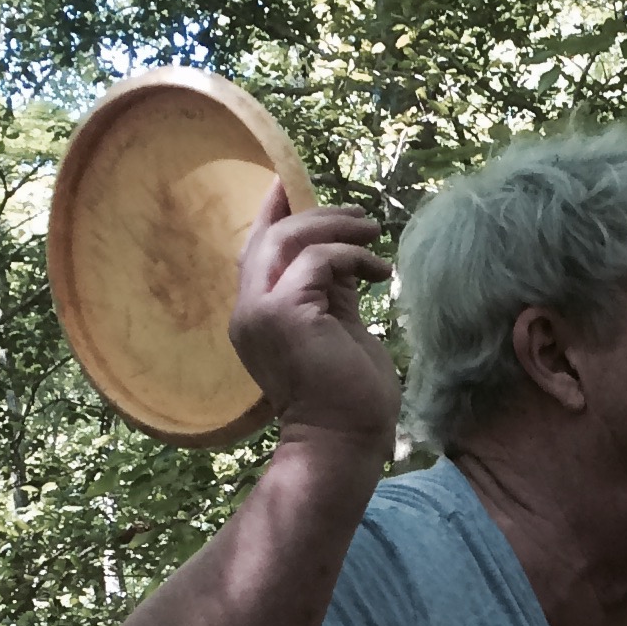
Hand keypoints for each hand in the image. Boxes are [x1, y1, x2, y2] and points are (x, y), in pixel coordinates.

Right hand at [228, 180, 399, 453]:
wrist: (345, 441)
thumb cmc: (348, 396)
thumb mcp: (338, 328)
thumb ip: (332, 290)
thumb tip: (343, 253)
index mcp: (255, 317)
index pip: (255, 251)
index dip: (270, 213)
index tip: (288, 183)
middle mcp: (248, 313)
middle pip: (270, 237)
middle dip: (315, 215)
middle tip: (360, 216)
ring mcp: (260, 313)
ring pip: (288, 240)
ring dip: (336, 228)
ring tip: (374, 233)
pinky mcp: (285, 314)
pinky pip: (317, 262)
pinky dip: (350, 256)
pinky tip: (379, 272)